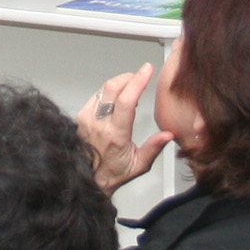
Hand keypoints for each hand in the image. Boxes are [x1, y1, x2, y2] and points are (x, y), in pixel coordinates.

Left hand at [75, 64, 173, 193]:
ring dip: (119, 83)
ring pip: (103, 89)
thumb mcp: (138, 165)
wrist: (87, 179)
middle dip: (129, 76)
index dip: (137, 81)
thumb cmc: (112, 173)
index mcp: (115, 134)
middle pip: (112, 87)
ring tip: (131, 89)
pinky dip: (109, 91)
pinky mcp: (81, 117)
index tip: (147, 70)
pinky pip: (96, 95)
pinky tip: (117, 97)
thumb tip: (168, 134)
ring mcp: (87, 119)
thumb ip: (153, 148)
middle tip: (140, 75)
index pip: (126, 100)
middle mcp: (98, 124)